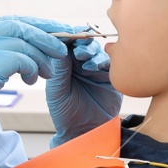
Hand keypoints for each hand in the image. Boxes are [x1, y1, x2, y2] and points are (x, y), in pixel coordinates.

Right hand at [0, 16, 70, 167]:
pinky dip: (33, 68)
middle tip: (61, 48)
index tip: (51, 33)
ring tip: (45, 72)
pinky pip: (22, 59)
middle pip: (17, 25)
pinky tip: (32, 79)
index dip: (33, 26)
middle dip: (44, 35)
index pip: (7, 22)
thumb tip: (23, 51)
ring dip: (41, 57)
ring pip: (23, 42)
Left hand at [44, 29, 122, 146]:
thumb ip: (60, 69)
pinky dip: (102, 60)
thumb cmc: (66, 113)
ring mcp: (97, 69)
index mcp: (66, 65)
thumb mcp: (57, 90)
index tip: (66, 35)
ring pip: (97, 50)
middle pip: (84, 43)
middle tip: (78, 48)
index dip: (68, 37)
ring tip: (84, 60)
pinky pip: (110, 63)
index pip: (67, 44)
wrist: (83, 132)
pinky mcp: (111, 77)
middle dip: (81, 42)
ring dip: (91, 51)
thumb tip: (60, 45)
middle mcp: (81, 64)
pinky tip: (93, 67)